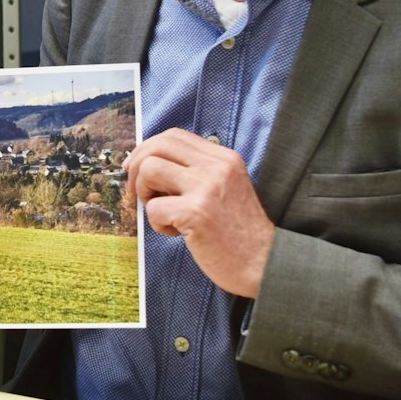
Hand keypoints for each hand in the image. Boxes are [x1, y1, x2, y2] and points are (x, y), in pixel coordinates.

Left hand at [124, 128, 276, 298]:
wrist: (265, 264)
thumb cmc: (239, 232)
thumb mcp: (226, 187)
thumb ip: (197, 172)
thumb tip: (148, 163)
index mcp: (224, 158)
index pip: (174, 135)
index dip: (147, 148)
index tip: (136, 168)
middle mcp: (217, 167)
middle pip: (157, 146)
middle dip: (136, 168)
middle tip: (138, 193)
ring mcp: (206, 188)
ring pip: (149, 170)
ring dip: (145, 194)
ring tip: (163, 213)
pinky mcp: (196, 213)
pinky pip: (154, 208)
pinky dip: (158, 224)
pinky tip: (178, 234)